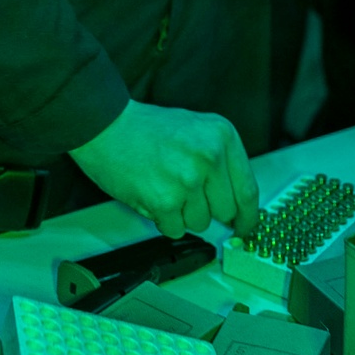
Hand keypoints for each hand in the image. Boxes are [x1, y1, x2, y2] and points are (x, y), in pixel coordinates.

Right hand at [69, 99, 258, 238]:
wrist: (107, 126)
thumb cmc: (148, 130)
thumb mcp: (197, 130)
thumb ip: (221, 162)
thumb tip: (238, 204)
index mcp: (222, 135)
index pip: (248, 189)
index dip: (247, 216)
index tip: (245, 227)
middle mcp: (210, 155)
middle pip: (225, 211)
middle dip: (206, 209)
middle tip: (184, 191)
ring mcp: (188, 179)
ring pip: (200, 222)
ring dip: (182, 213)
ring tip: (164, 185)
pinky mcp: (165, 200)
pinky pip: (175, 229)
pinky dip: (163, 219)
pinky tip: (151, 193)